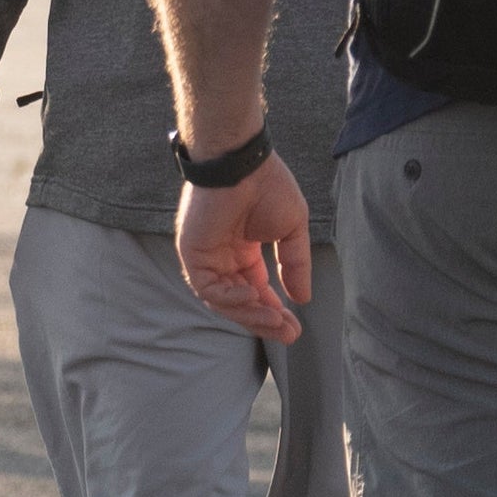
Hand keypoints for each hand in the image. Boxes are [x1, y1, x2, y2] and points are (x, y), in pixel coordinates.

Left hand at [174, 154, 313, 345]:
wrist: (244, 162)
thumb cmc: (268, 185)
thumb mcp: (291, 230)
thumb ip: (295, 264)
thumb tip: (303, 298)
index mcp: (243, 250)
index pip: (256, 289)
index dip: (274, 310)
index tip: (294, 326)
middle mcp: (223, 257)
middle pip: (241, 301)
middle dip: (264, 320)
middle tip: (288, 334)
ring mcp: (206, 257)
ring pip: (224, 301)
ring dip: (250, 314)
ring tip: (275, 321)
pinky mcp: (193, 255)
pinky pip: (209, 289)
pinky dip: (230, 298)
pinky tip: (253, 297)